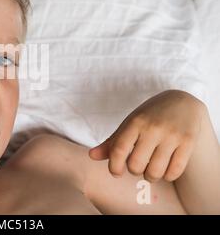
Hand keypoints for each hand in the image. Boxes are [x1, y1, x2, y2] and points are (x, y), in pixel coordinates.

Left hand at [89, 90, 205, 181]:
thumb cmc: (149, 116)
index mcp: (135, 122)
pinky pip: (174, 171)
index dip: (114, 166)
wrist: (182, 102)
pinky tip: (165, 170)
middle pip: (136, 165)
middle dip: (134, 170)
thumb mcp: (129, 124)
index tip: (116, 172)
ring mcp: (172, 135)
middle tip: (137, 165)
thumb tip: (91, 156)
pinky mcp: (188, 142)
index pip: (118, 150)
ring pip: (155, 171)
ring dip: (150, 176)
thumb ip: (111, 142)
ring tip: (150, 169)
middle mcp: (153, 128)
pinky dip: (167, 176)